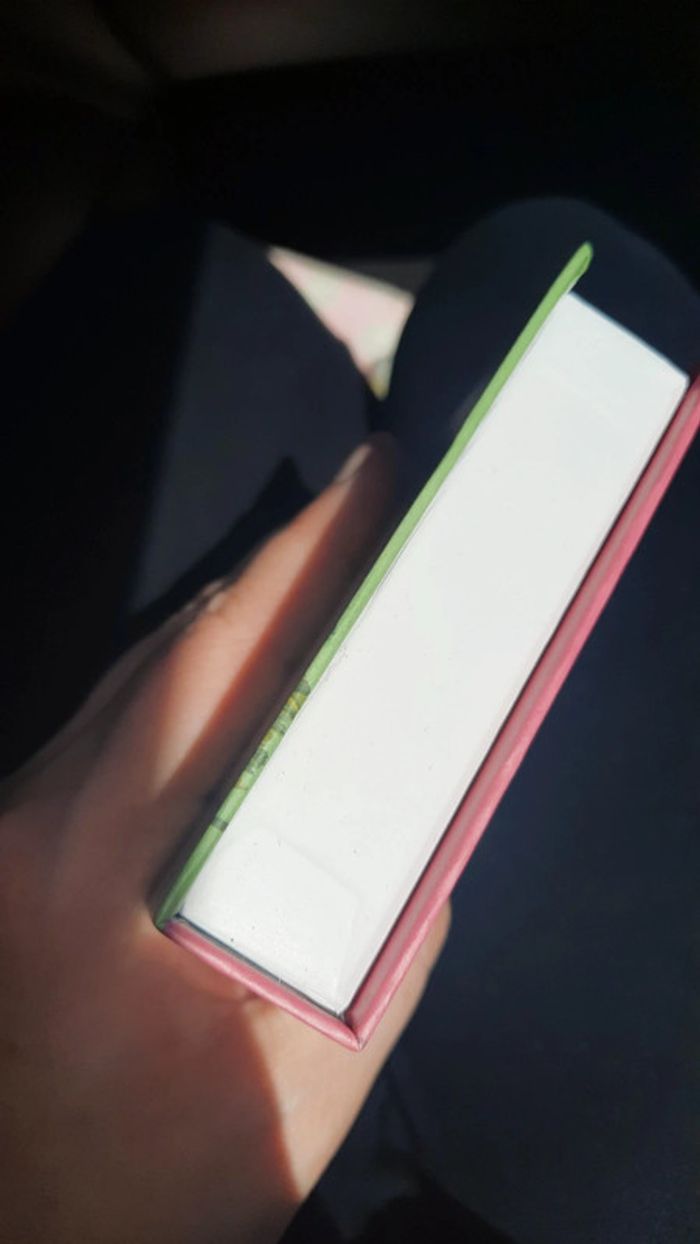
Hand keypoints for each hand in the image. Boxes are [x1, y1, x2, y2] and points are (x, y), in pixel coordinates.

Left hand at [0, 437, 448, 1243]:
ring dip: (231, 632)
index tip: (371, 490)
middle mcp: (28, 823)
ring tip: (318, 587)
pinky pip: (104, 730)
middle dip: (277, 578)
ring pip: (131, 684)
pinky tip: (238, 682)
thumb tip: (421, 788)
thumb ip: (387, 914)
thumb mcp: (318, 1057)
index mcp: (100, 866)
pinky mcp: (1, 846)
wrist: (45, 1236)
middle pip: (170, 654)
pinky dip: (183, 689)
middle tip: (363, 519)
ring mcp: (1, 831)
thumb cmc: (179, 1169)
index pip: (218, 665)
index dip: (303, 562)